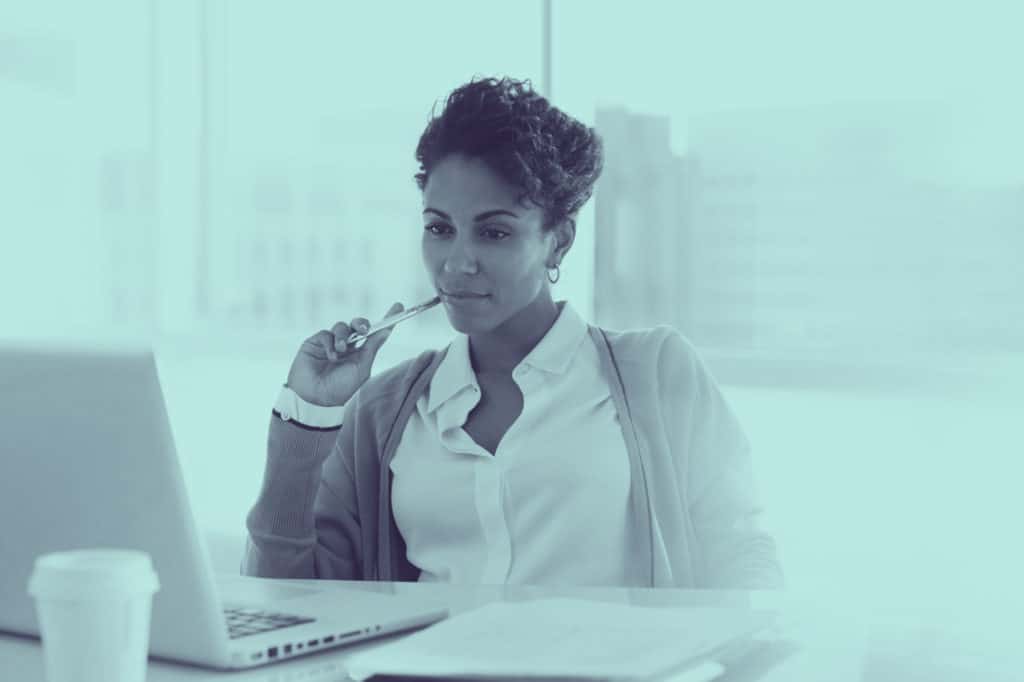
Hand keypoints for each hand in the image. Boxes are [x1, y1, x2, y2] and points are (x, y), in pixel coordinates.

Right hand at [285, 302, 403, 406]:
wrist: (315, 398)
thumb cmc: (341, 388)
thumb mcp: (361, 368)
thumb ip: (372, 348)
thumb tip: (386, 330)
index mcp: (361, 354)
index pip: (376, 333)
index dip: (387, 320)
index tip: (399, 306)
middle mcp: (348, 347)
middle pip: (358, 325)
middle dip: (361, 323)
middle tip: (362, 329)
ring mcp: (331, 344)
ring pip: (341, 327)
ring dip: (343, 336)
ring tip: (341, 350)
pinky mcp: (315, 343)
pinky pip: (326, 334)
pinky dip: (330, 343)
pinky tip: (331, 355)